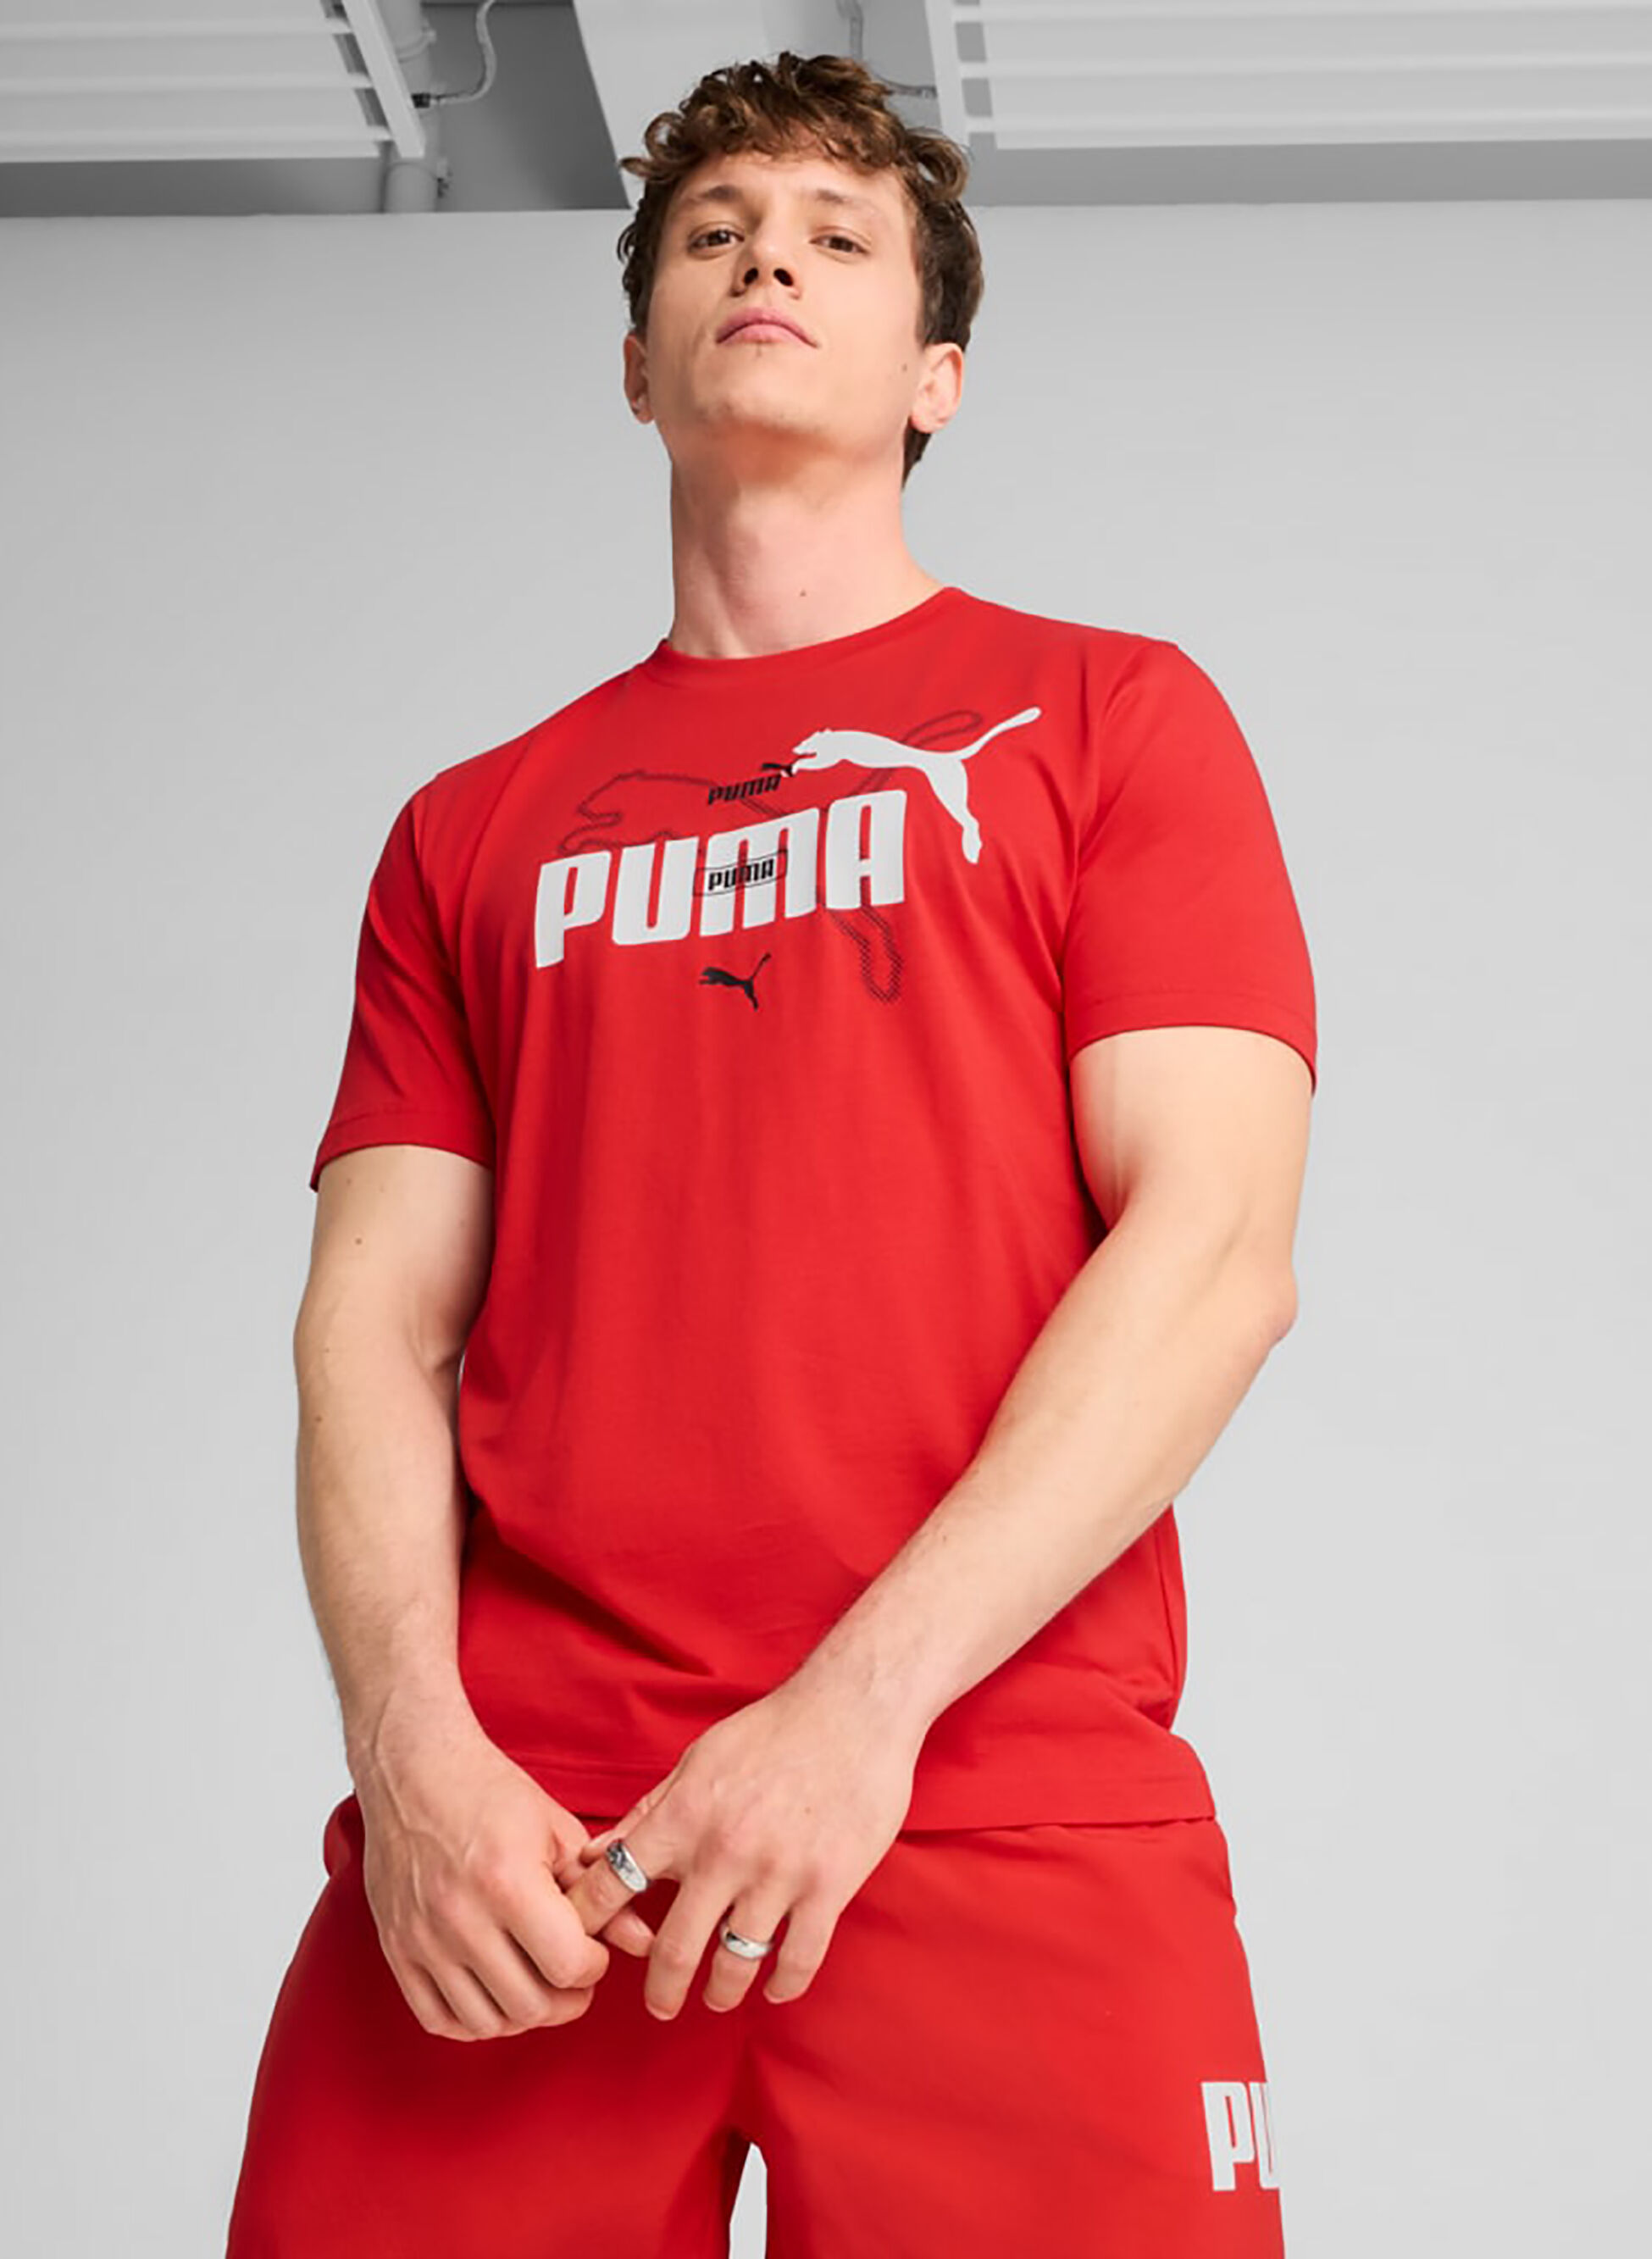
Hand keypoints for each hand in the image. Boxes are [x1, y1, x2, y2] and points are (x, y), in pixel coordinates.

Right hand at [353, 1712, 658, 2041]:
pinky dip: (472, 2022)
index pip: (567, 1965)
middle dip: (566, 1998)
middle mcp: (460, 1917)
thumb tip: (641, 1941)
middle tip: (573, 1974)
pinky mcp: (396, 1949)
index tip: (594, 1949)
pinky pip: (437, 2019)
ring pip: (485, 2022)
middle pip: (529, 2004)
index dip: (593, 1966)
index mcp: (507, 1881)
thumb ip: (599, 1891)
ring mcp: (423, 1938)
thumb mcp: (557, 1831)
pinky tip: (494, 1995)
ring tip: (538, 1985)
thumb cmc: (488, 1792)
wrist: (414, 1771)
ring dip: (523, 2015)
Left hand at [559, 1677, 919, 2019]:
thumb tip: (595, 1853)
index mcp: (684, 1815)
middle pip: (674, 1947)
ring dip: (720, 1992)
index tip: (583, 1948)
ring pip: (735, 1964)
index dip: (589, 1922)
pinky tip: (774, 1988)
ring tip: (718, 1996)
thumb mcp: (699, 1759)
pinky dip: (782, 1985)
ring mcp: (778, 1873)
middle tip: (659, 2004)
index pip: (615, 1882)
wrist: (854, 1708)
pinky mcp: (828, 1887)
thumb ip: (650, 1811)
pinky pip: (797, 1959)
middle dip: (660, 1988)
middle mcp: (724, 1851)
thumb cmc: (772, 1730)